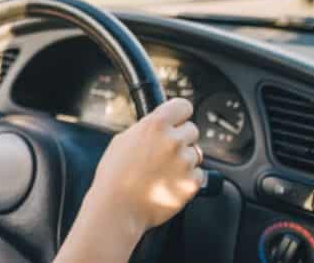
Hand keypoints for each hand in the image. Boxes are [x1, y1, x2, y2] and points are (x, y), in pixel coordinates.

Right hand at [85, 98, 202, 236]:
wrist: (117, 206)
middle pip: (192, 130)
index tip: (178, 120)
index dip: (180, 114)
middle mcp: (173, 140)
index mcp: (155, 125)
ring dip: (185, 159)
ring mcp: (184, 162)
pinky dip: (187, 178)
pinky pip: (198, 174)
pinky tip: (168, 182)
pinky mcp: (191, 183)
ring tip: (163, 170)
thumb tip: (159, 125)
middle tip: (165, 151)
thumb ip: (146, 128)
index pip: (183, 106)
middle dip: (182, 138)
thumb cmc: (115, 174)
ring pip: (196, 153)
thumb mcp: (124, 139)